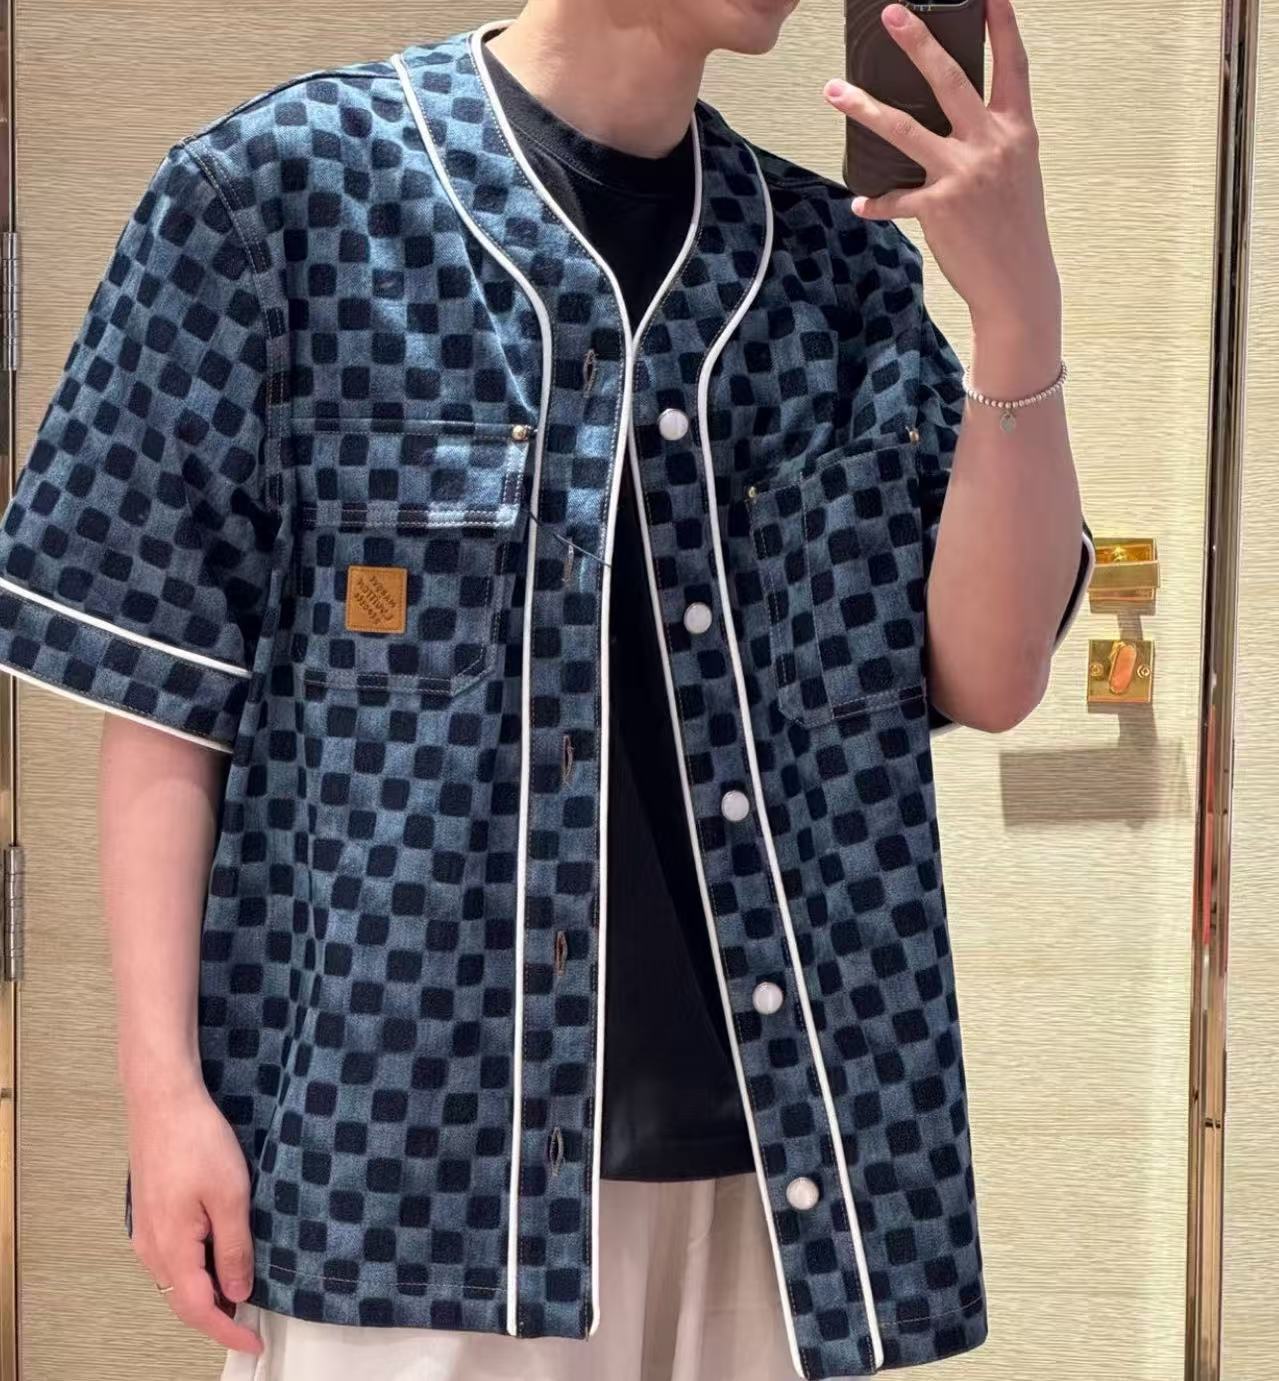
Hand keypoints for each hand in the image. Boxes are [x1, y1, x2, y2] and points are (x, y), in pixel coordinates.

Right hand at [125, 1081, 263, 1354]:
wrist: (163, 1100)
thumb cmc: (199, 1141)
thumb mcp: (231, 1196)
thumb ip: (234, 1248)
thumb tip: (238, 1293)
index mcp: (171, 1248)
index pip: (198, 1309)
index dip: (226, 1331)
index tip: (254, 1343)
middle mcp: (150, 1248)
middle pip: (183, 1300)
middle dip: (216, 1317)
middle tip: (251, 1323)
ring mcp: (146, 1231)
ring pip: (176, 1280)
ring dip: (205, 1294)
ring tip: (239, 1294)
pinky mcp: (149, 1213)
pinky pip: (171, 1258)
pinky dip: (195, 1271)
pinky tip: (216, 1259)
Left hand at [823, 0, 1060, 337]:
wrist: (1017, 282)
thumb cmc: (1016, 227)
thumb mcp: (1016, 172)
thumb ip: (992, 138)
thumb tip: (957, 119)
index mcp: (1016, 131)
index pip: (1012, 65)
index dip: (1002, 24)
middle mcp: (991, 145)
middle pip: (950, 80)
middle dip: (918, 43)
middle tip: (892, 13)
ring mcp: (963, 175)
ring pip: (905, 130)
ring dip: (865, 108)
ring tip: (834, 90)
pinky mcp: (938, 208)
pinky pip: (896, 199)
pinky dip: (878, 202)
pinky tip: (861, 203)